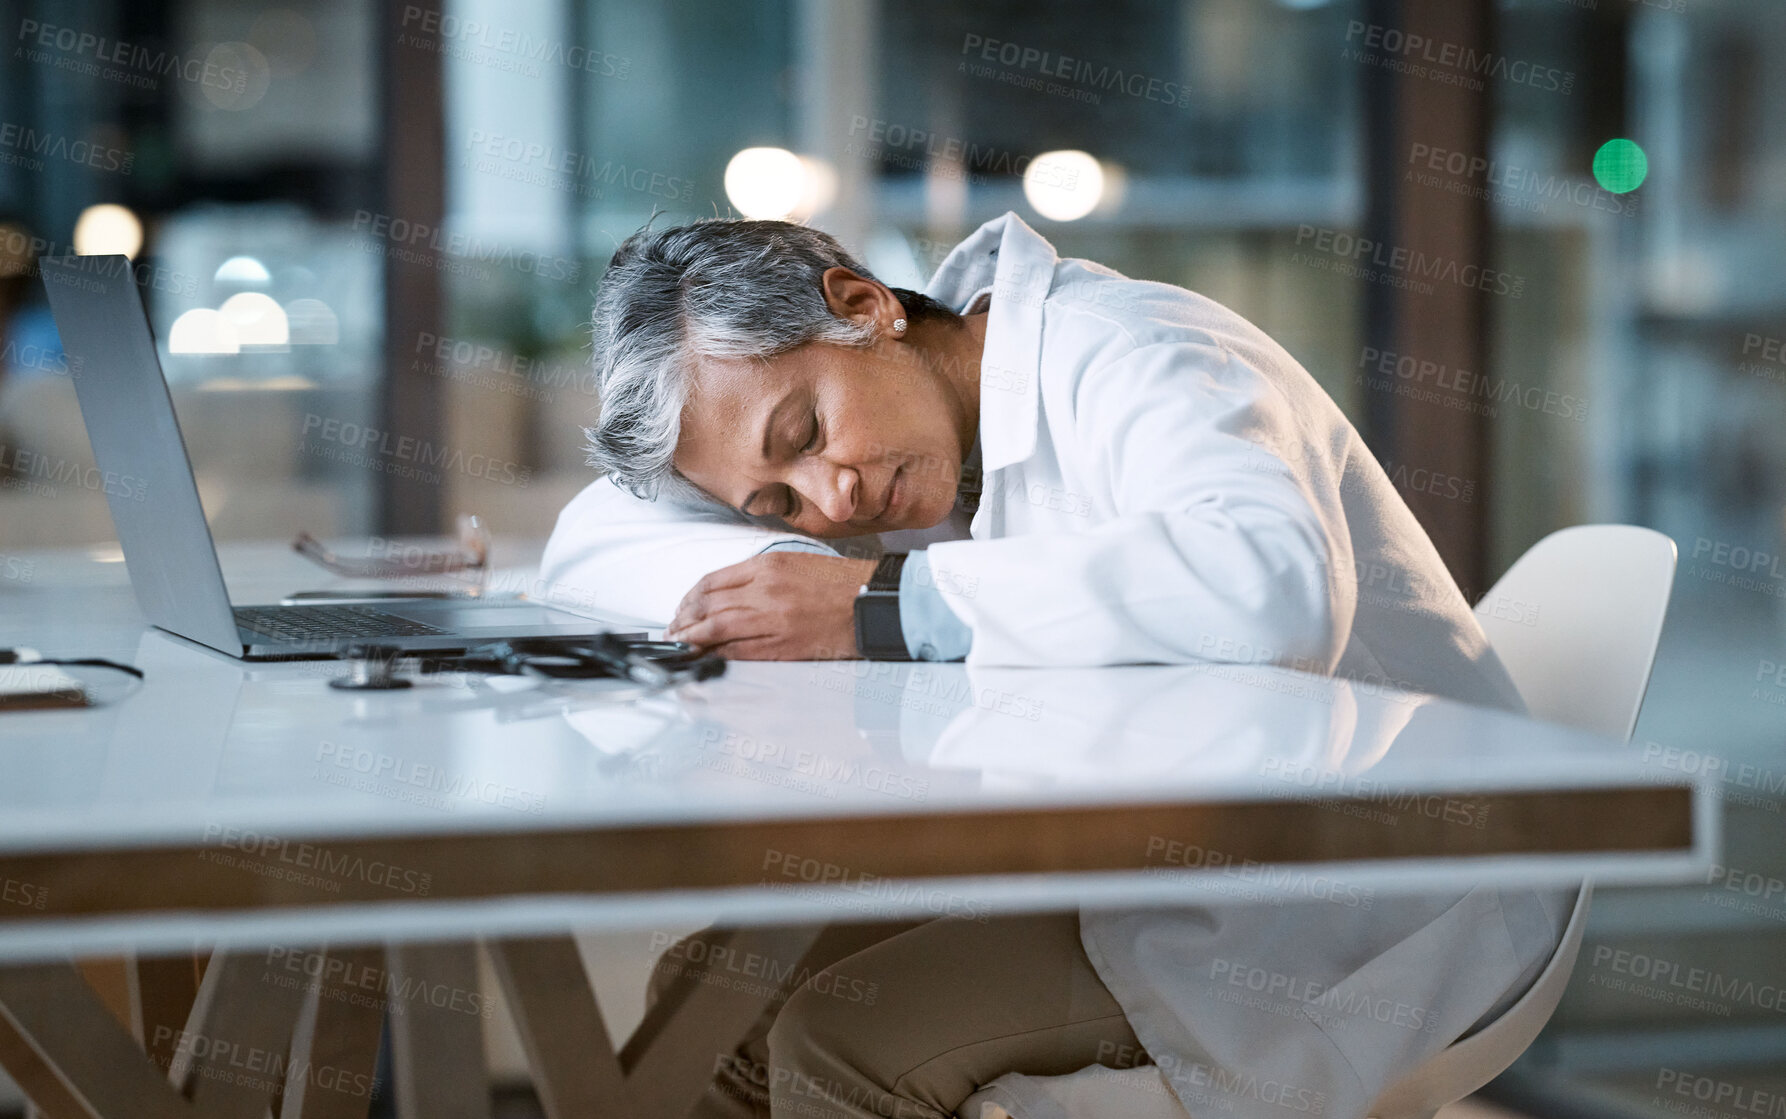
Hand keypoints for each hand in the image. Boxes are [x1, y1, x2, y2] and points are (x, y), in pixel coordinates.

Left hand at [664, 553, 878, 659]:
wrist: (874, 602)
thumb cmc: (840, 583)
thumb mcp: (796, 563)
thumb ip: (760, 574)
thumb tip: (726, 593)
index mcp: (768, 565)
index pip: (713, 581)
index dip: (690, 598)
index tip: (682, 608)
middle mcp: (765, 590)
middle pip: (709, 605)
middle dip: (684, 620)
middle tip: (672, 631)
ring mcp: (773, 619)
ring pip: (717, 628)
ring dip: (693, 638)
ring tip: (680, 645)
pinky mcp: (784, 646)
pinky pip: (739, 651)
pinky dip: (717, 654)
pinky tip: (706, 657)